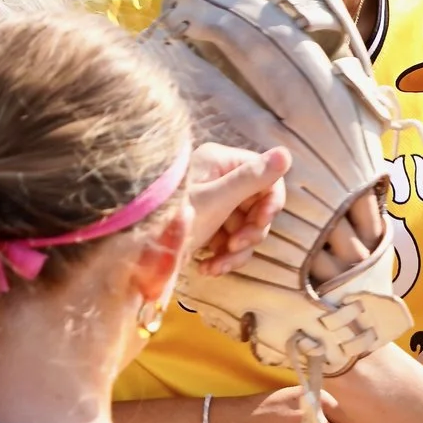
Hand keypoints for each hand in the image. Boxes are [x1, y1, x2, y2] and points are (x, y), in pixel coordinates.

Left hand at [184, 142, 289, 275]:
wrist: (135, 253)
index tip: (262, 222)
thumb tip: (287, 154)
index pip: (266, 176)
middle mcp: (218, 178)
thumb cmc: (174, 218)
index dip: (270, 202)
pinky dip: (224, 257)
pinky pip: (230, 241)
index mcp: (221, 162)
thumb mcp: (217, 200)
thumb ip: (253, 179)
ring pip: (245, 228)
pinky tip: (208, 269)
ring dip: (237, 252)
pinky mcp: (207, 227)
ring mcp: (212, 204)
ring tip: (216, 265)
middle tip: (235, 247)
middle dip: (250, 232)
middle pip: (257, 205)